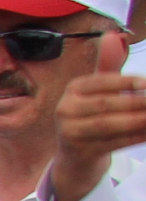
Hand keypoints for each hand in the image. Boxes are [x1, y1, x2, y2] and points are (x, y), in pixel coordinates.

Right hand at [54, 75, 145, 200]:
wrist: (76, 154)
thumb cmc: (94, 114)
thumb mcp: (97, 91)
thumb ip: (108, 68)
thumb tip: (118, 46)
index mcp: (72, 89)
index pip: (101, 82)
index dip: (125, 82)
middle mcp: (65, 110)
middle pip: (104, 104)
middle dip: (134, 102)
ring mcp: (70, 132)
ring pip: (107, 125)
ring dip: (135, 121)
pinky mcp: (81, 152)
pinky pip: (113, 143)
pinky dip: (134, 137)